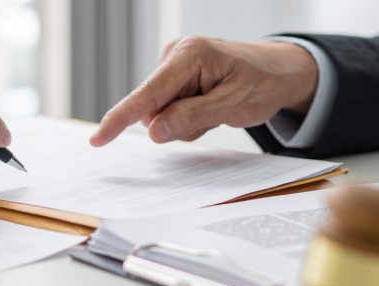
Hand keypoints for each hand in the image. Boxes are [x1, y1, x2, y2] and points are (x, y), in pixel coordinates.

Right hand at [90, 36, 318, 146]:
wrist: (280, 71)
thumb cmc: (263, 83)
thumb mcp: (234, 105)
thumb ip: (192, 117)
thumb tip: (153, 131)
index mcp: (189, 55)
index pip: (148, 94)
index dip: (121, 118)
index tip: (99, 138)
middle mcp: (175, 55)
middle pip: (154, 108)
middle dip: (178, 122)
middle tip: (214, 115)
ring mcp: (174, 66)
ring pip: (161, 113)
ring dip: (186, 121)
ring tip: (216, 108)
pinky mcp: (175, 77)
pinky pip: (169, 110)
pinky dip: (189, 117)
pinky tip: (209, 106)